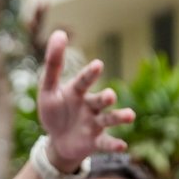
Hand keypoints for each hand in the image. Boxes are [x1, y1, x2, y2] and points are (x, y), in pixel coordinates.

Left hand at [37, 31, 133, 171]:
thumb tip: (59, 32)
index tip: (98, 65)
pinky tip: (122, 146)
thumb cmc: (55, 111)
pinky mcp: (95, 142)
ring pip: (109, 119)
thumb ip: (53, 63)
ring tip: (130, 116)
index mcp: (78, 92)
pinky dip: (113, 145)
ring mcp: (94, 124)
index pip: (83, 81)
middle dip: (106, 98)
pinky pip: (106, 143)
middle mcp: (90, 106)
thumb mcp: (48, 89)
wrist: (58, 141)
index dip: (90, 74)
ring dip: (119, 117)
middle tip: (110, 96)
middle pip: (100, 101)